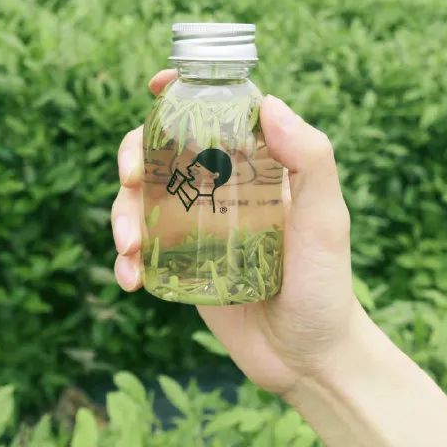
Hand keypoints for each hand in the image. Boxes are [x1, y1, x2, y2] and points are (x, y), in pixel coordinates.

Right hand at [112, 70, 359, 396]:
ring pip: (139, 200)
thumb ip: (310, 161)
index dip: (181, 93)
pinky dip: (125, 260)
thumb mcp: (326, 220)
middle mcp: (219, 187)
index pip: (213, 113)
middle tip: (129, 177)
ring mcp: (195, 226)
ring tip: (128, 246)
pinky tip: (130, 279)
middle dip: (131, 155)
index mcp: (252, 164)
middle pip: (160, 151)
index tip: (158, 87)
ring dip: (120, 213)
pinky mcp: (180, 265)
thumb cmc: (327, 283)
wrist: (309, 360)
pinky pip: (140, 250)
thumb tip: (269, 104)